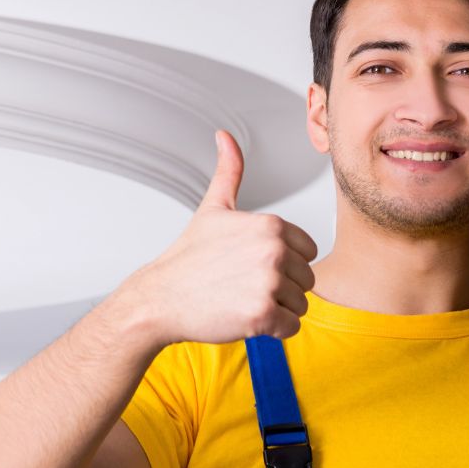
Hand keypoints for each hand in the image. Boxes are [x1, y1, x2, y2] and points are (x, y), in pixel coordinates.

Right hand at [123, 130, 317, 345]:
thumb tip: (225, 137)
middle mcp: (274, 251)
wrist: (160, 299)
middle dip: (281, 287)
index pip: (308, 251)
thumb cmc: (188, 258)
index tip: (253, 264)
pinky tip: (245, 318)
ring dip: (277, 308)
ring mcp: (268, 283)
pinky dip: (273, 330)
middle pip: (306, 279)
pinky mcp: (262, 316)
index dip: (284, 261)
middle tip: (244, 285)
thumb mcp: (213, 208)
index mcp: (271, 225)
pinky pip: (291, 328)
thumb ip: (229, 172)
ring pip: (301, 304)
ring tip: (243, 299)